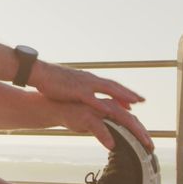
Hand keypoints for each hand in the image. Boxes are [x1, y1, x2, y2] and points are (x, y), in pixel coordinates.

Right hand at [29, 61, 144, 114]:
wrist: (40, 73)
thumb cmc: (54, 83)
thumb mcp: (72, 89)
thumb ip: (84, 95)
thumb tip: (89, 101)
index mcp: (90, 80)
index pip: (112, 86)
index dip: (125, 93)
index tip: (137, 100)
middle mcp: (91, 80)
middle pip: (114, 87)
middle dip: (129, 94)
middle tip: (143, 101)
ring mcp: (85, 84)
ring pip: (107, 90)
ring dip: (121, 96)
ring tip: (133, 104)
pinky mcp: (75, 90)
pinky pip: (90, 97)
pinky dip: (99, 103)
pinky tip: (108, 110)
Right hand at [52, 97, 154, 152]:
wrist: (57, 108)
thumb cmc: (78, 115)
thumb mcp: (96, 122)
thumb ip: (108, 128)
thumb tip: (118, 141)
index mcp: (112, 107)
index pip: (131, 119)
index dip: (142, 131)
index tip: (149, 144)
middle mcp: (108, 106)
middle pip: (130, 119)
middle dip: (142, 133)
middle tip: (150, 146)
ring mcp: (98, 110)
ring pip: (120, 121)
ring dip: (132, 133)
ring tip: (140, 146)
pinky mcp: (86, 115)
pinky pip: (99, 127)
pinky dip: (106, 136)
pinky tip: (112, 146)